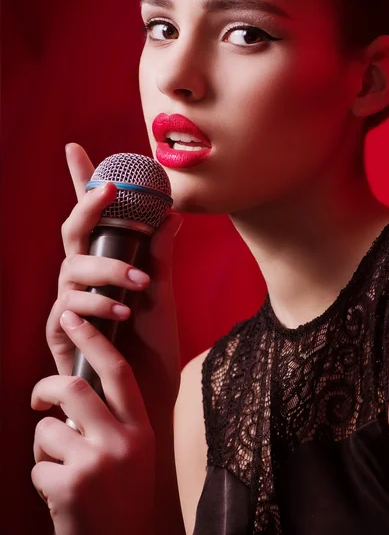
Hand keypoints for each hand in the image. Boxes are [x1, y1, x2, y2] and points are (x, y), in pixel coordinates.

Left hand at [32, 310, 154, 534]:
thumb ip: (112, 420)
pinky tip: (59, 495)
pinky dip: (41, 475)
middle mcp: (123, 441)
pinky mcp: (70, 486)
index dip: (93, 341)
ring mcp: (97, 463)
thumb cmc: (120, 495)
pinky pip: (37, 463)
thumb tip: (76, 388)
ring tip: (58, 468)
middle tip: (38, 397)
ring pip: (48, 428)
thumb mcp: (132, 452)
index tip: (72, 319)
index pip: (118, 372)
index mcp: (140, 428)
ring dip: (44, 446)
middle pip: (74, 388)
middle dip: (46, 387)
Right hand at [47, 142, 181, 415]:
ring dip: (107, 269)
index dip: (80, 184)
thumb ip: (160, 256)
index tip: (74, 148)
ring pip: (72, 268)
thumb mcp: (162, 294)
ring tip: (139, 285)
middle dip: (86, 207)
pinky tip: (119, 310)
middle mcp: (83, 278)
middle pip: (72, 232)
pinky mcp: (63, 333)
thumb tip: (171, 217)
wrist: (146, 392)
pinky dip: (94, 304)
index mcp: (106, 263)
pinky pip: (68, 308)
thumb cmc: (151, 343)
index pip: (91, 220)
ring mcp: (71, 304)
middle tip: (108, 192)